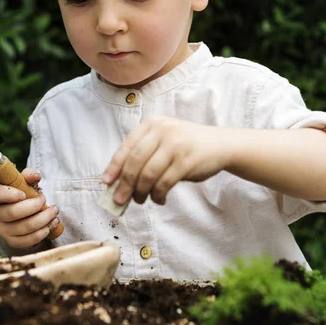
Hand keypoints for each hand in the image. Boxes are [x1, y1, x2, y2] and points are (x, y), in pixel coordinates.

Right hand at [0, 168, 59, 248]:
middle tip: (45, 200)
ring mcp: (2, 230)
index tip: (24, 194)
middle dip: (34, 206)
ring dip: (44, 218)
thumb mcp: (23, 183)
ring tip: (54, 211)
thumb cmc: (22, 195)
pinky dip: (44, 231)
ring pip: (25, 227)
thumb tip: (36, 176)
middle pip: (13, 212)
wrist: (19, 217)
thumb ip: (28, 176)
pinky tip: (52, 223)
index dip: (10, 194)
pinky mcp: (12, 242)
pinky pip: (30, 239)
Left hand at [101, 116, 230, 205]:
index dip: (114, 166)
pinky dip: (157, 195)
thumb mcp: (163, 140)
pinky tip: (158, 199)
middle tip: (118, 200)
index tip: (106, 183)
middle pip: (135, 162)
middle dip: (124, 184)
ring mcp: (175, 145)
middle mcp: (162, 131)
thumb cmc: (186, 146)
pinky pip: (164, 183)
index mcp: (152, 124)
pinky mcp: (186, 160)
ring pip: (148, 174)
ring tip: (140, 200)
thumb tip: (119, 182)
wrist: (220, 145)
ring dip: (141, 192)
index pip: (127, 147)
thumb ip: (144, 154)